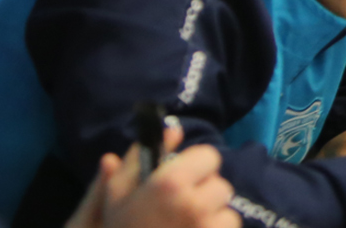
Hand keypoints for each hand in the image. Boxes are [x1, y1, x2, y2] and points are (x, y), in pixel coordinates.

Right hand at [66, 123, 237, 227]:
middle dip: (204, 194)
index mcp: (171, 183)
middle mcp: (195, 204)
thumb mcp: (118, 192)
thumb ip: (142, 156)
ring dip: (212, 217)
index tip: (182, 180)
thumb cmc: (120, 227)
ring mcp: (209, 227)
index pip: (209, 156)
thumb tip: (173, 128)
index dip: (196, 166)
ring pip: (227, 211)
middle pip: (220, 184)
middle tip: (180, 209)